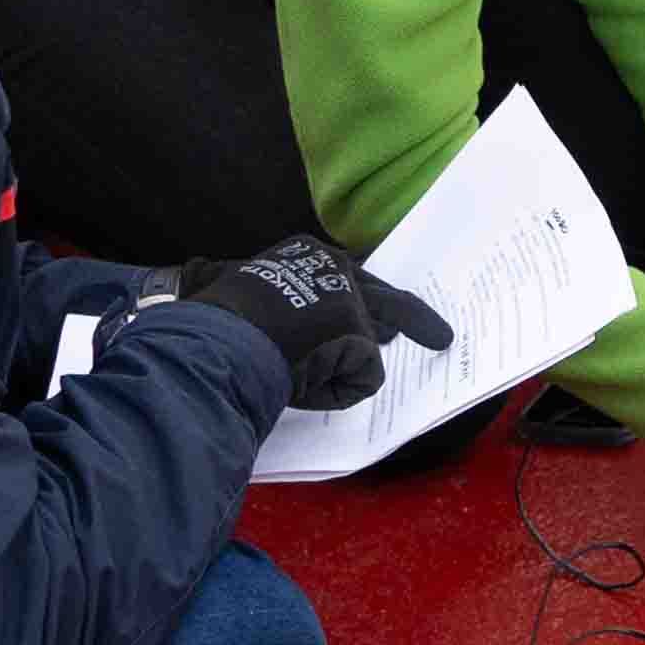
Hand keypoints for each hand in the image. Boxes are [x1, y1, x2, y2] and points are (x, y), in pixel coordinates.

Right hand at [165, 235, 455, 411]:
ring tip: (401, 362)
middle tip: (441, 337)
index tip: (384, 317)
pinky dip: (332, 391)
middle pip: (385, 298)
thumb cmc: (212, 315)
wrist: (219, 336)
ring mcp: (350, 300)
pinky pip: (359, 377)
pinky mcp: (358, 334)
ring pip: (366, 342)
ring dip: (349, 363)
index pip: (349, 275)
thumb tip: (202, 269)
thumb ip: (240, 282)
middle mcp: (335, 269)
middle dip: (416, 318)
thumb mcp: (225, 285)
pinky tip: (303, 387)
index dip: (365, 298)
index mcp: (307, 253)